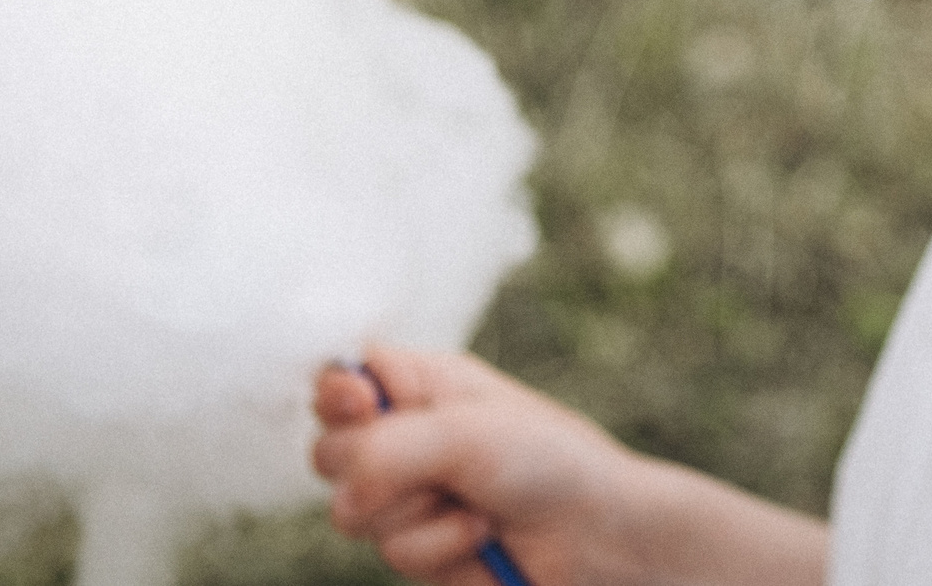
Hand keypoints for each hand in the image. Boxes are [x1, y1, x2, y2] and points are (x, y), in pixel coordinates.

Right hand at [312, 345, 652, 585]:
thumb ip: (387, 449)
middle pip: (330, 451)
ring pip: (354, 513)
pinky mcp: (423, 548)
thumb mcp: (468, 434)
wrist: (601, 538)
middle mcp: (408, 437)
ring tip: (478, 505)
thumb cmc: (552, 462)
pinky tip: (484, 538)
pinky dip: (440, 549)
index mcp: (422, 385)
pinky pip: (392, 554)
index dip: (338, 393)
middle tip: (435, 468)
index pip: (343, 377)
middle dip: (375, 469)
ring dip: (420, 516)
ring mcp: (412, 496)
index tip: (361, 404)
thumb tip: (343, 496)